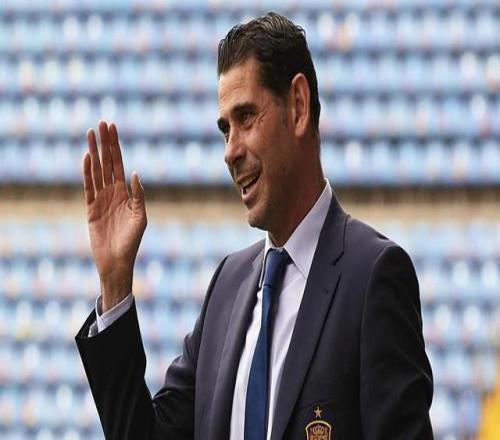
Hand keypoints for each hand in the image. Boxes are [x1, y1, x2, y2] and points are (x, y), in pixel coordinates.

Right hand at [83, 121, 146, 311]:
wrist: (116, 261)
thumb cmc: (132, 241)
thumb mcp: (140, 217)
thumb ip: (138, 195)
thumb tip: (135, 173)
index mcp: (126, 193)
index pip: (120, 164)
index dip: (117, 146)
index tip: (113, 128)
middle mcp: (113, 192)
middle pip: (108, 162)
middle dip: (105, 143)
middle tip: (102, 123)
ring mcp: (101, 199)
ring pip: (96, 170)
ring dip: (94, 152)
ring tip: (91, 133)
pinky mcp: (90, 208)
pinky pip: (88, 186)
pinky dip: (86, 172)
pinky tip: (86, 157)